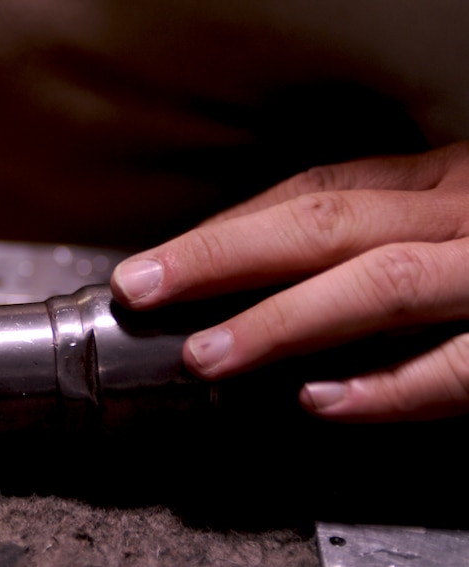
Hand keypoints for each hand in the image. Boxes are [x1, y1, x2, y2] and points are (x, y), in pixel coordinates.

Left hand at [111, 142, 468, 421]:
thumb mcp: (442, 219)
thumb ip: (364, 237)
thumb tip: (246, 272)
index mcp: (434, 183)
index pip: (312, 193)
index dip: (223, 231)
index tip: (151, 265)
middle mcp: (457, 215)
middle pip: (327, 225)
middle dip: (224, 258)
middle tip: (145, 292)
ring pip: (381, 283)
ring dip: (283, 320)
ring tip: (207, 355)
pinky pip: (459, 366)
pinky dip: (389, 387)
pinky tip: (319, 400)